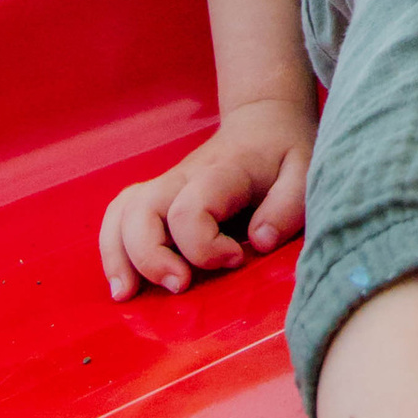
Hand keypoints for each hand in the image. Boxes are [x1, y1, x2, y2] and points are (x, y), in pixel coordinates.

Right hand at [98, 95, 315, 299]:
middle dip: (151, 258)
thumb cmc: (283, 151)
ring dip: (119, 257)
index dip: (206, 247)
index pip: (190, 210)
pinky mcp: (157, 197)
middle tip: (180, 286)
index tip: (238, 257)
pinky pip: (119, 216)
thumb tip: (258, 241)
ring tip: (127, 295)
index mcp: (221, 173)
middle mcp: (183, 177)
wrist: (262, 123)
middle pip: (142, 212)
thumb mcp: (304, 172)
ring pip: (122, 214)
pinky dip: (113, 248)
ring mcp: (165, 186)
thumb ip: (288, 207)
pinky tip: (123, 282)